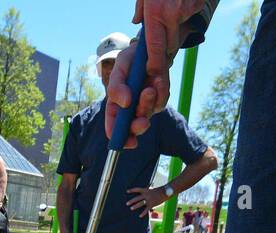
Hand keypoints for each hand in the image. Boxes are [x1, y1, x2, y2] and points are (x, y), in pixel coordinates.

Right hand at [106, 1, 207, 147]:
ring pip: (148, 114)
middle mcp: (130, 109)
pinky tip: (158, 79)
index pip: (114, 126)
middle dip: (138, 126)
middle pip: (133, 127)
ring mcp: (146, 105)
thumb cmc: (132, 59)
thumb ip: (116, 86)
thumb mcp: (120, 67)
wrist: (152, 47)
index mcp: (116, 104)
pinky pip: (161, 101)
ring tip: (149, 88)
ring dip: (149, 103)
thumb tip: (124, 103)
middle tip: (142, 122)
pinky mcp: (159, 99)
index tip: (125, 141)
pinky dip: (160, 92)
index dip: (118, 137)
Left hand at [126, 185, 162, 216]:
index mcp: (146, 190)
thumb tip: (143, 196)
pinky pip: (146, 210)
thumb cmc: (159, 191)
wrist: (165, 192)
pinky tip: (140, 216)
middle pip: (137, 198)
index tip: (127, 191)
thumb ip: (147, 193)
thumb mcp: (152, 190)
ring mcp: (149, 200)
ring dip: (135, 206)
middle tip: (127, 203)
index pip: (137, 189)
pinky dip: (143, 213)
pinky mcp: (151, 205)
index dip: (132, 190)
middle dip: (132, 201)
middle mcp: (146, 195)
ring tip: (131, 208)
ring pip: (140, 204)